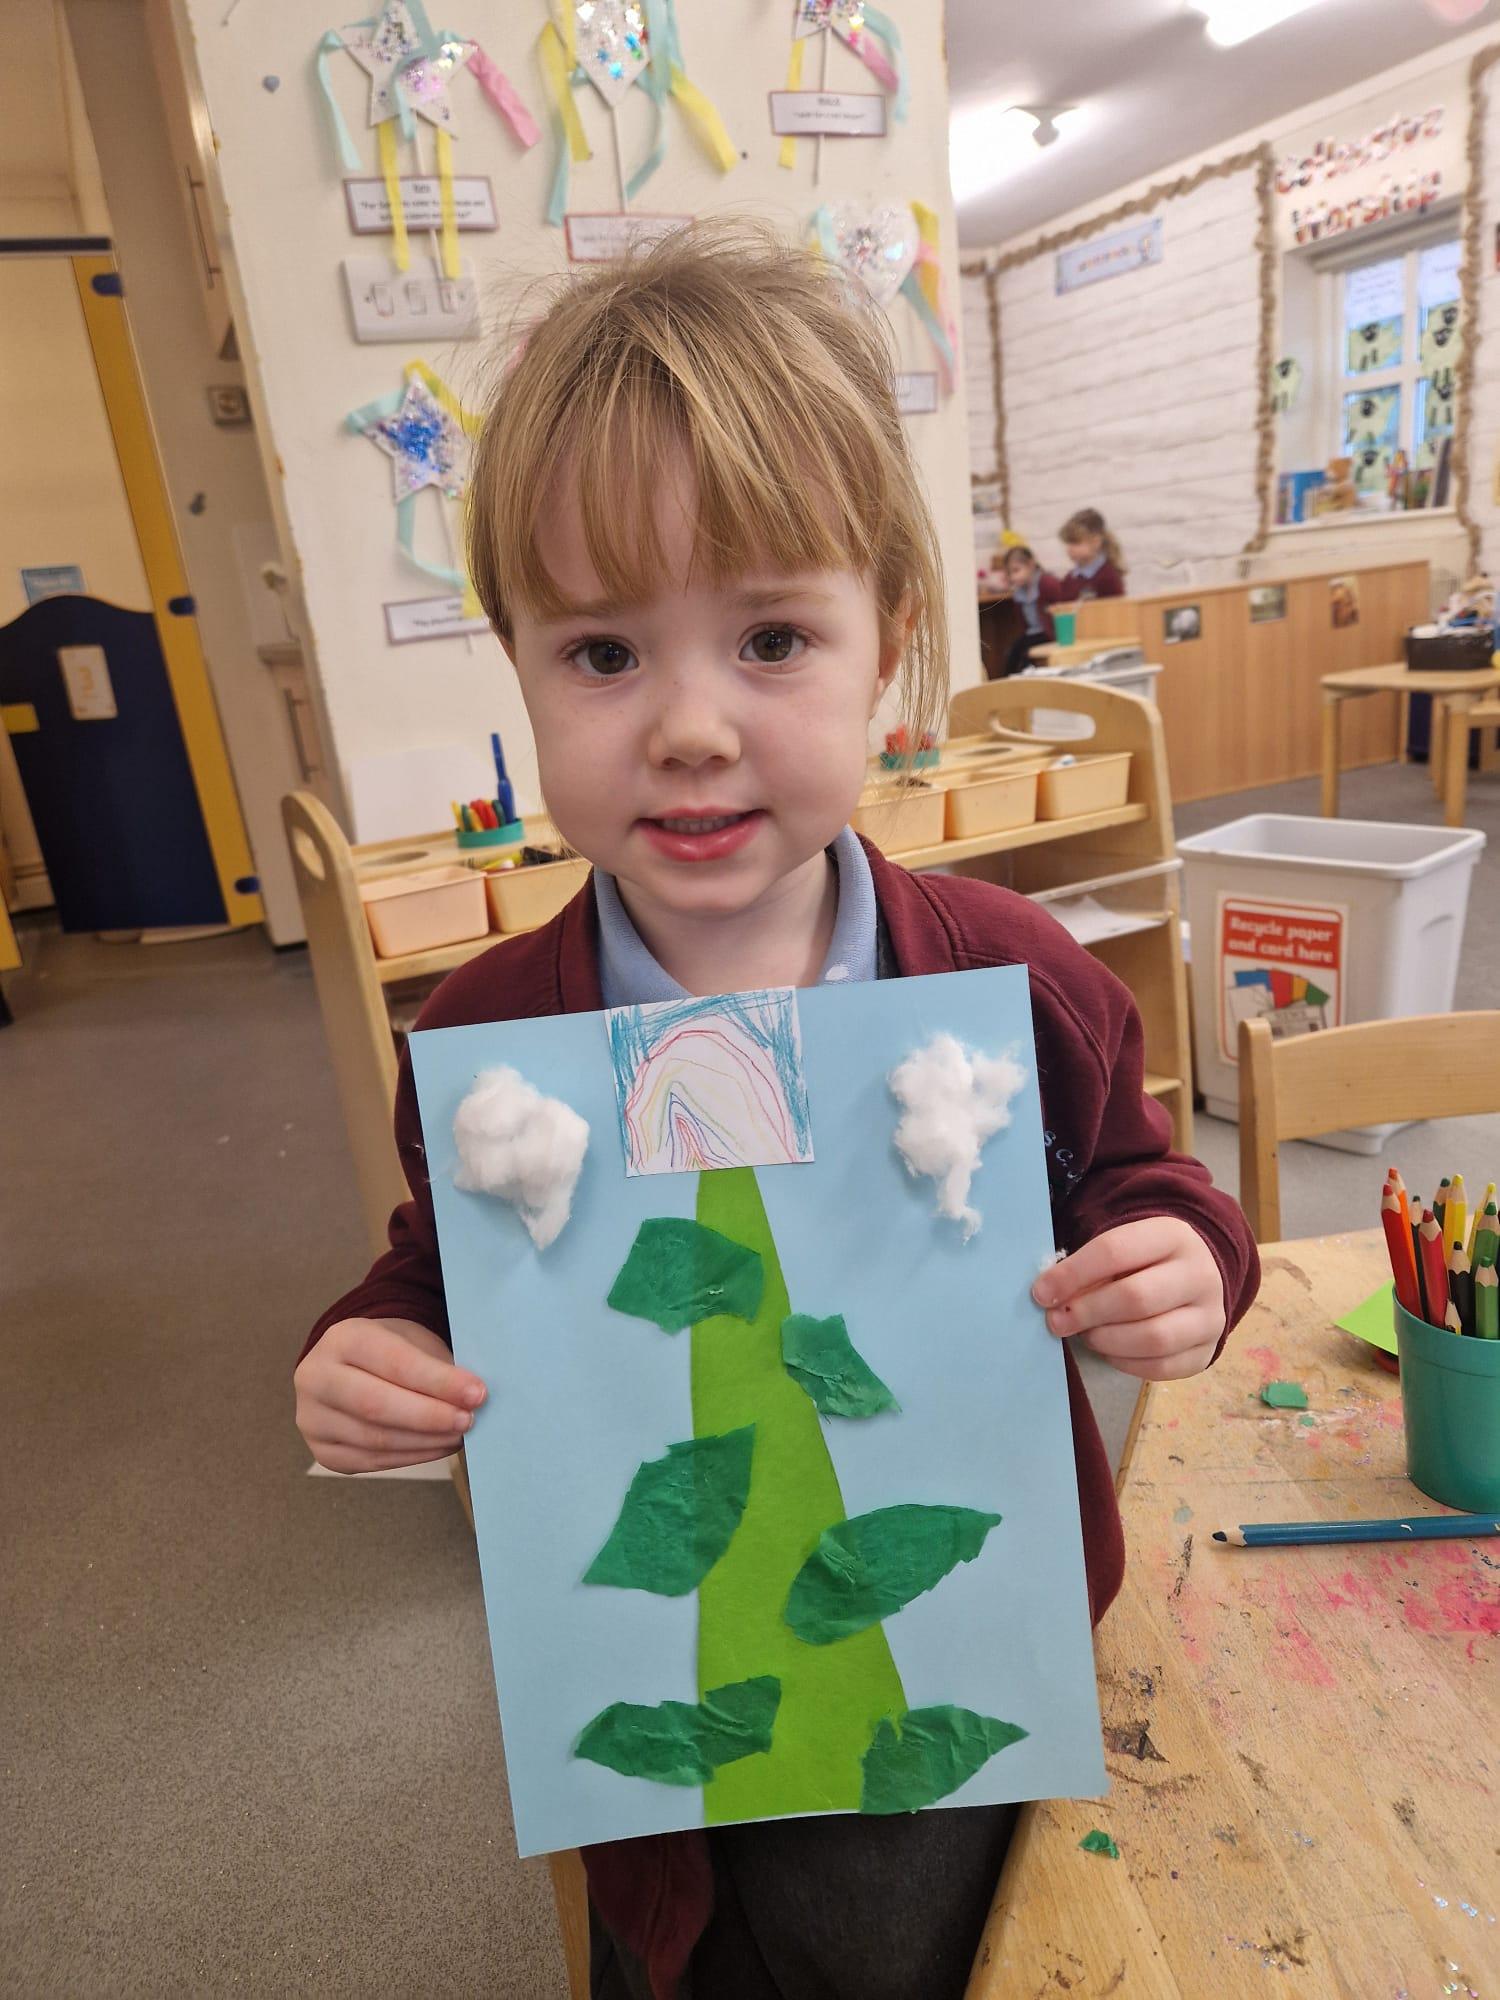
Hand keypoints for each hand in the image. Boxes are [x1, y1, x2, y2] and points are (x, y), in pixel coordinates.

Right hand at [294, 1316, 486, 1472]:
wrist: (350, 1365)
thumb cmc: (389, 1350)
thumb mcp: (411, 1340)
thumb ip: (436, 1366)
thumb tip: (472, 1398)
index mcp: (342, 1338)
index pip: (394, 1362)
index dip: (438, 1381)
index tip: (476, 1393)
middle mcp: (316, 1377)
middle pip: (376, 1405)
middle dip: (430, 1416)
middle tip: (469, 1420)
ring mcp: (312, 1418)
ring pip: (374, 1439)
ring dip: (425, 1441)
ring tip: (459, 1434)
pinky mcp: (322, 1450)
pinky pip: (371, 1461)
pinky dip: (411, 1457)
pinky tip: (437, 1446)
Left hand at [1031, 1218, 1224, 1381]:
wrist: (1196, 1278)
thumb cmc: (1144, 1262)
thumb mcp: (1121, 1249)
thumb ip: (1089, 1268)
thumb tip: (1051, 1297)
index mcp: (1172, 1236)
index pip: (1115, 1251)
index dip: (1072, 1274)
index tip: (1041, 1293)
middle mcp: (1200, 1274)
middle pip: (1136, 1298)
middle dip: (1087, 1312)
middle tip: (1057, 1321)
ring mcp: (1210, 1316)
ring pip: (1152, 1338)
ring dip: (1106, 1340)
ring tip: (1086, 1335)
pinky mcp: (1207, 1351)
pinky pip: (1161, 1366)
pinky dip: (1126, 1363)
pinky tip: (1109, 1350)